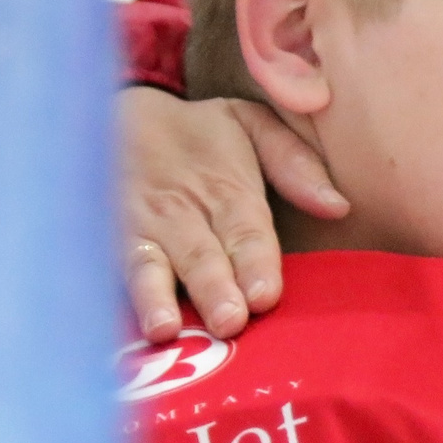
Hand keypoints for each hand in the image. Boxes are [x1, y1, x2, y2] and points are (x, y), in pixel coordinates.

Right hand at [118, 87, 348, 341]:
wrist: (112, 114)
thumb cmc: (200, 134)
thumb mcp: (252, 125)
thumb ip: (295, 164)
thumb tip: (340, 207)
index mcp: (227, 190)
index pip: (246, 230)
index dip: (255, 262)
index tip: (265, 294)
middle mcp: (182, 213)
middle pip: (201, 255)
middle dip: (214, 289)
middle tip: (229, 322)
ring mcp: (139, 230)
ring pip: (148, 265)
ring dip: (156, 298)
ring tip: (164, 329)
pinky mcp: (103, 242)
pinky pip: (107, 270)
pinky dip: (114, 298)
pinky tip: (118, 328)